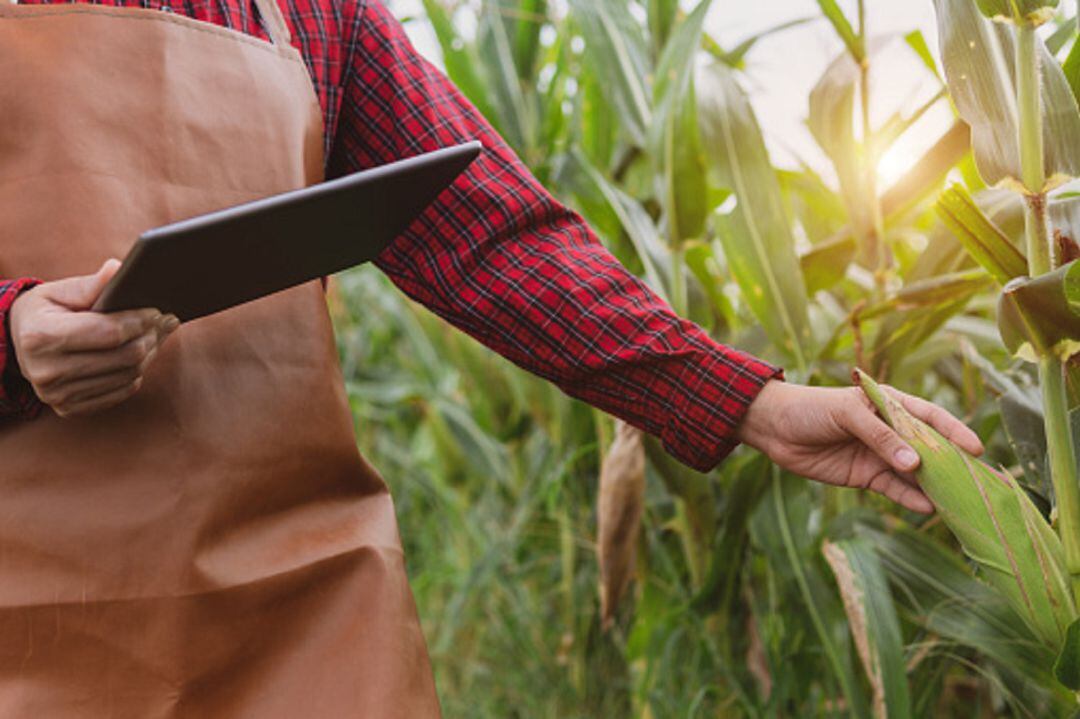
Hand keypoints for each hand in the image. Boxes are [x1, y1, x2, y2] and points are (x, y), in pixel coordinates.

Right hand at [9, 259, 178, 417]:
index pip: (109, 332)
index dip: (140, 320)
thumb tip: (118, 269)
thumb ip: (91, 284)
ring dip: (150, 354)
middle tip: (167, 321)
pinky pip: (121, 392)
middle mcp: (47, 372)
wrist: (17, 344)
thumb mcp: (58, 291)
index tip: (158, 310)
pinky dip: (137, 372)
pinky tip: (142, 355)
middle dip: (151, 336)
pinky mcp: (70, 408)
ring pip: (128, 375)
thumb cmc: (42, 312)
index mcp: (41, 337)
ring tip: (158, 335)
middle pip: (124, 356)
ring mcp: (58, 395)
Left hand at [734, 380, 983, 513]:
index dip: (954, 432)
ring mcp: (879, 455)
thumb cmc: (811, 408)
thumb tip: (914, 464)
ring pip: (914, 474)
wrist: (774, 428)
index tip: (976, 449)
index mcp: (890, 405)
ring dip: (935, 487)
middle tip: (981, 485)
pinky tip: (929, 509)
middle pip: (928, 449)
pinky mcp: (865, 477)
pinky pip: (894, 489)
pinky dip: (910, 499)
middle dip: (953, 466)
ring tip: (959, 503)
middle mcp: (890, 431)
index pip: (930, 418)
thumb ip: (880, 437)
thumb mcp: (846, 414)